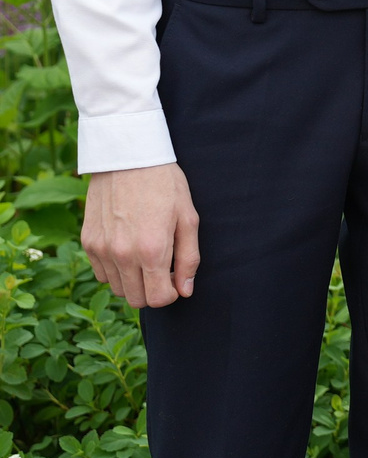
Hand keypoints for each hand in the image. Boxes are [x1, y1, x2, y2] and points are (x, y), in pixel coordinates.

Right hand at [81, 163, 201, 307]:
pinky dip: (114, 269)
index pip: (158, 299)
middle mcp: (122, 255)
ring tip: (145, 255)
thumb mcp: (188, 218)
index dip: (171, 294)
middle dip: (152, 291)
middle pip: (136, 300)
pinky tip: (127, 248)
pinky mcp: (87, 242)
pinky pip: (100, 273)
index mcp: (151, 251)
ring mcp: (101, 250)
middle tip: (162, 268)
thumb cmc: (165, 185)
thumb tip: (185, 290)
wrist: (128, 157)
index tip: (175, 279)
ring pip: (116, 288)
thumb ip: (189, 259)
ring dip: (132, 281)